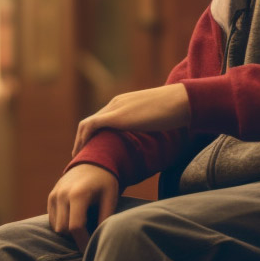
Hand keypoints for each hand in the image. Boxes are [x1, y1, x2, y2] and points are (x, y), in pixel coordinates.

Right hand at [47, 164, 119, 250]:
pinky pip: (53, 220)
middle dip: (76, 239)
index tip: (89, 251)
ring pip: (56, 227)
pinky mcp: (50, 197)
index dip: (82, 242)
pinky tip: (76, 221)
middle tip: (89, 242)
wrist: (92, 163)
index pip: (75, 227)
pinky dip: (63, 225)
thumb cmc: (105, 182)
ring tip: (84, 231)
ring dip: (68, 233)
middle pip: (64, 229)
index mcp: (78, 194)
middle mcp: (62, 195)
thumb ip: (105, 217)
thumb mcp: (110, 197)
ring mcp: (54, 196)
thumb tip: (101, 239)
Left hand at [72, 84, 191, 155]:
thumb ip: (146, 126)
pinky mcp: (116, 116)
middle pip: (91, 122)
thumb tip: (150, 141)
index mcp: (124, 103)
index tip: (92, 150)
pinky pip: (91, 126)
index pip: (101, 119)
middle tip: (81, 157)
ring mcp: (115, 108)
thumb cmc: (175, 111)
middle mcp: (115, 103)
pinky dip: (83, 139)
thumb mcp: (154, 119)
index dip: (93, 135)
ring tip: (79, 158)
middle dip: (83, 140)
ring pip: (87, 125)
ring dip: (79, 141)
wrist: (181, 102)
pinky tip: (83, 153)